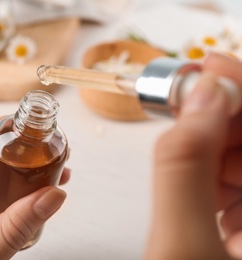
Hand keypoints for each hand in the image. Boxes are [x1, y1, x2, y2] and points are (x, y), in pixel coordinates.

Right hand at [145, 53, 241, 258]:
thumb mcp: (180, 245)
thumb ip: (185, 166)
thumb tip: (199, 97)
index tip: (209, 67)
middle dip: (225, 116)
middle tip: (185, 101)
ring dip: (217, 143)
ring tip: (186, 141)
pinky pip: (239, 183)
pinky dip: (215, 169)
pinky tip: (198, 174)